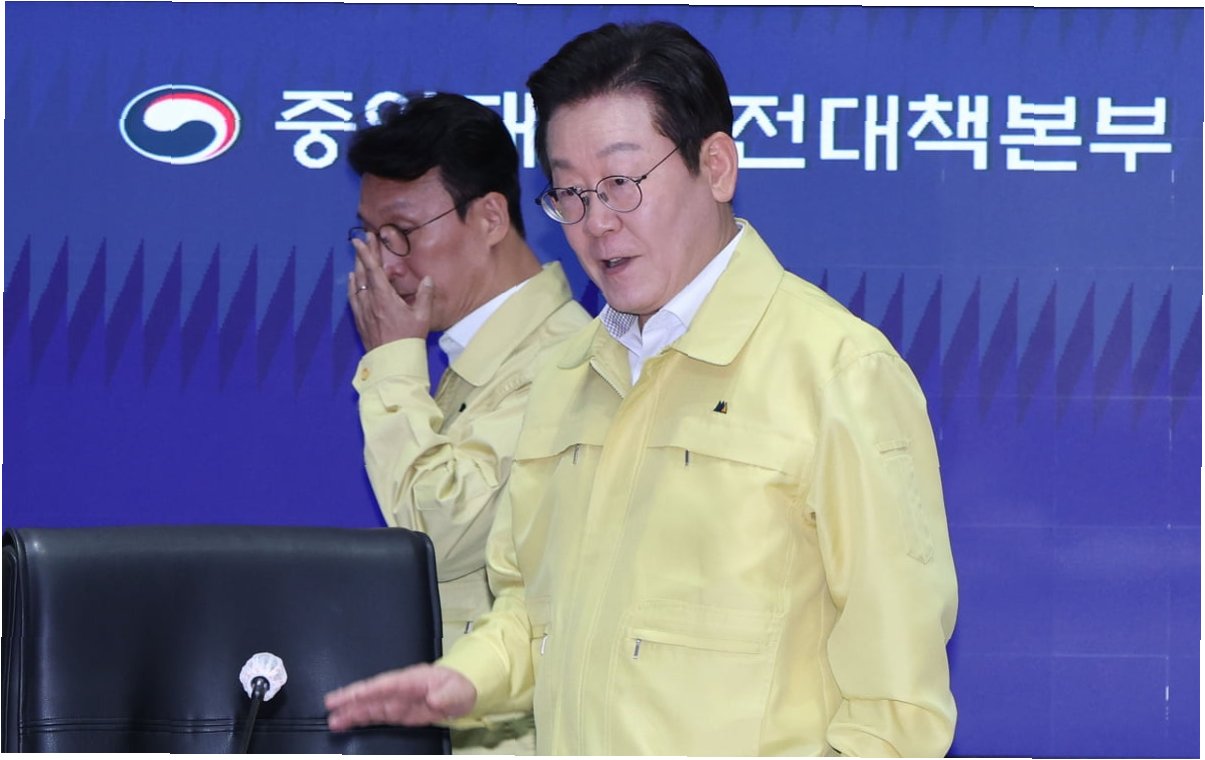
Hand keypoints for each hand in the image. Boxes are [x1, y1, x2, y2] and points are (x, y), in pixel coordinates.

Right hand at [324, 663, 476, 730]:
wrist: (462, 692)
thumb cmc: (459, 686)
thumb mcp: (458, 690)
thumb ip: (447, 695)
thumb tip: (436, 699)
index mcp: (412, 680)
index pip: (384, 685)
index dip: (365, 690)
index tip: (348, 695)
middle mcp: (400, 690)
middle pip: (372, 695)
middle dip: (351, 701)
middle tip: (330, 707)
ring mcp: (398, 701)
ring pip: (371, 706)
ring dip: (353, 713)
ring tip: (334, 720)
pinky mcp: (399, 712)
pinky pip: (377, 715)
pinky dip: (362, 718)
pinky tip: (348, 722)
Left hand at [348, 232, 434, 350]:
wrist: (392, 361)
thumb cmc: (408, 339)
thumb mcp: (422, 316)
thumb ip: (425, 295)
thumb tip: (428, 279)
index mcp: (384, 297)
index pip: (373, 269)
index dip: (367, 252)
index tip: (361, 239)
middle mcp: (370, 301)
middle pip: (363, 272)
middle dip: (363, 255)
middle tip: (363, 241)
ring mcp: (363, 310)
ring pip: (356, 283)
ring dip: (357, 267)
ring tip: (359, 257)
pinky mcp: (360, 319)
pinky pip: (353, 296)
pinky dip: (352, 284)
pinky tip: (352, 279)